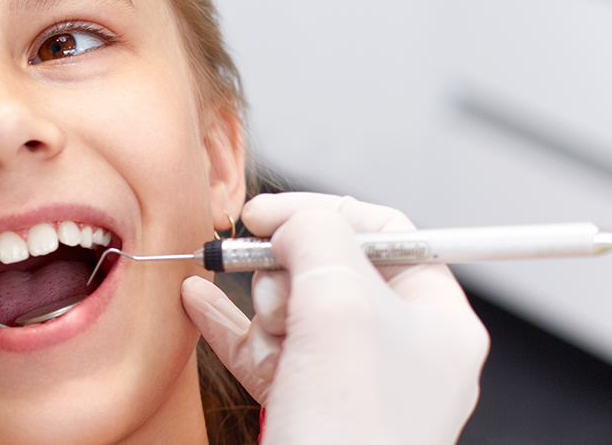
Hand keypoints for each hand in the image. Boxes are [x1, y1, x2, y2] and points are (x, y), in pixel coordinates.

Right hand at [180, 193, 488, 444]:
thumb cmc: (356, 427)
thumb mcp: (342, 301)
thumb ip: (317, 238)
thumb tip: (288, 219)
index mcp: (437, 319)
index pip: (388, 233)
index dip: (325, 213)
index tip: (267, 214)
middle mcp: (399, 348)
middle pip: (333, 269)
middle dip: (288, 270)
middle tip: (269, 283)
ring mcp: (350, 380)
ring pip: (292, 309)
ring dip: (260, 305)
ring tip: (259, 326)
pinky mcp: (304, 405)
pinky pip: (262, 349)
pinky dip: (228, 324)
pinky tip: (197, 301)